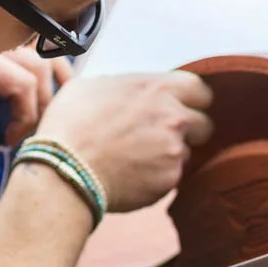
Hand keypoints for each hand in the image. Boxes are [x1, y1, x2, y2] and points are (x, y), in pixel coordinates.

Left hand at [0, 47, 73, 156]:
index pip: (22, 82)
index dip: (26, 114)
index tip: (12, 138)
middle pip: (39, 65)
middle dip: (44, 100)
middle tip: (32, 129)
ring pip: (41, 51)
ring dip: (51, 78)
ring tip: (54, 104)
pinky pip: (29, 48)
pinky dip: (42, 66)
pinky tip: (42, 85)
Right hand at [34, 72, 213, 212]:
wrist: (63, 168)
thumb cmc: (70, 125)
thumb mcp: (91, 86)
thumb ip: (124, 86)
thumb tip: (126, 92)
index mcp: (157, 88)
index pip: (200, 90)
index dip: (191, 101)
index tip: (180, 108)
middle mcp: (174, 117)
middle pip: (203, 124)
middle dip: (188, 131)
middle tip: (161, 138)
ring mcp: (174, 151)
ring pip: (186, 153)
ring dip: (169, 156)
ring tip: (135, 160)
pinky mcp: (169, 180)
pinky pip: (171, 178)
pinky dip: (156, 178)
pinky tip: (130, 176)